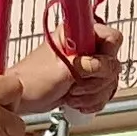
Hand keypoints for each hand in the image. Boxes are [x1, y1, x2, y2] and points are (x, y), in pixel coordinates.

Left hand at [4, 23, 122, 116]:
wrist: (23, 98)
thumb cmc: (32, 79)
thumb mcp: (62, 70)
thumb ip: (87, 65)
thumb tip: (105, 62)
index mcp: (79, 34)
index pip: (112, 38)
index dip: (106, 56)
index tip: (90, 67)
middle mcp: (86, 48)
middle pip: (114, 64)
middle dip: (96, 81)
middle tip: (76, 83)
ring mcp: (88, 66)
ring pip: (110, 82)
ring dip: (93, 94)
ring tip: (72, 93)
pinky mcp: (88, 82)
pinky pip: (104, 94)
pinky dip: (92, 101)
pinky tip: (76, 101)